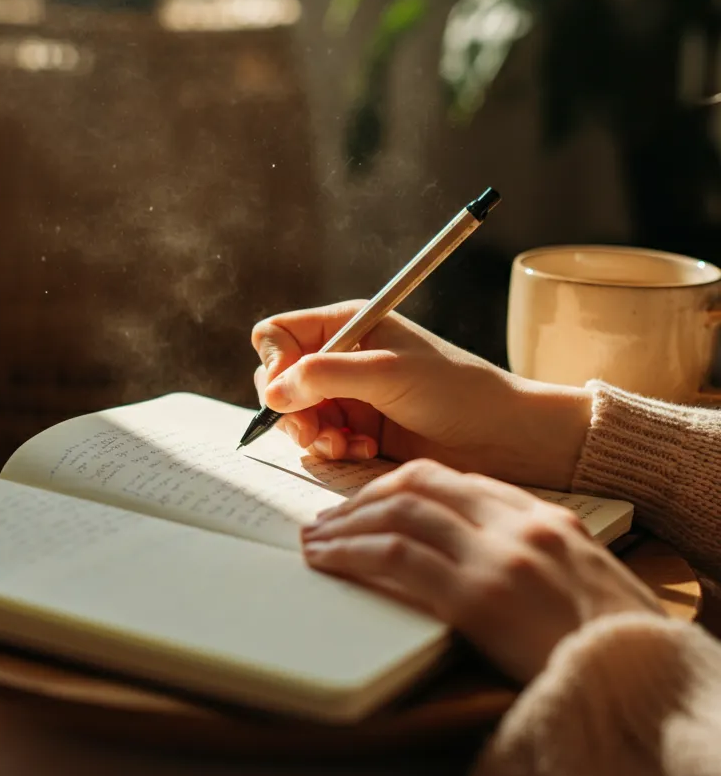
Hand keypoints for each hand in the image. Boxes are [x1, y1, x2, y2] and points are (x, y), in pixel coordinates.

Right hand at [252, 301, 592, 490]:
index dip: (274, 364)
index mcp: (348, 324)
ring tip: (346, 444)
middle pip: (279, 379)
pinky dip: (334, 449)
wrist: (503, 436)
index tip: (288, 393)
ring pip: (295, 414)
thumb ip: (324, 376)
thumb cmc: (456, 392)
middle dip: (291, 408)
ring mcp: (349, 394)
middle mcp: (342, 356)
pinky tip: (363, 450)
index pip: (278, 335)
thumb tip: (272, 391)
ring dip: (313, 434)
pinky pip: (320, 440)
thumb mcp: (387, 373)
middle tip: (314, 430)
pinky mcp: (358, 428)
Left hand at [301, 459, 661, 682]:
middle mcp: (517, 524)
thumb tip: (465, 545)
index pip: (452, 479)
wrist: (644, 685)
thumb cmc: (612, 640)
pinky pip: (395, 559)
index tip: (368, 500)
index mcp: (543, 515)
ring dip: (345, 524)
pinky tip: (327, 561)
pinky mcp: (476, 599)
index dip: (398, 486)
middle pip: (417, 484)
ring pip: (397, 515)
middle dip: (363, 497)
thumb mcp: (580, 574)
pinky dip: (351, 554)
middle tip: (329, 517)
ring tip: (316, 539)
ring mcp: (496, 557)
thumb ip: (528, 548)